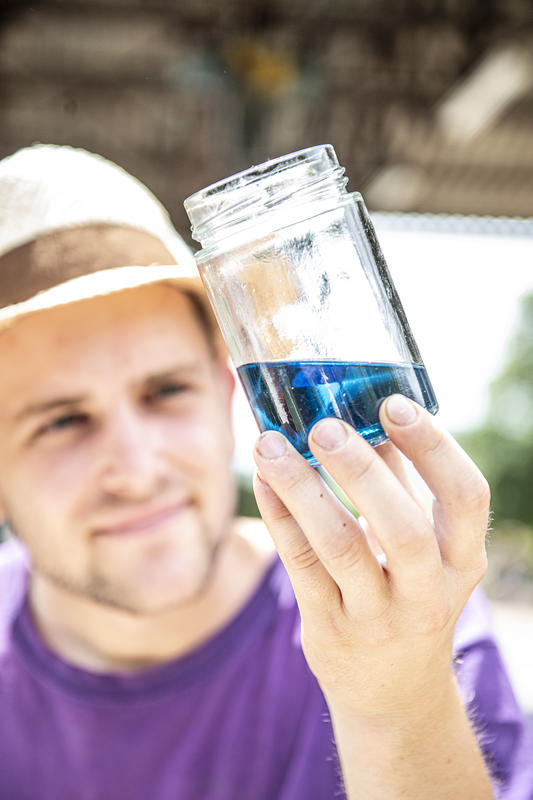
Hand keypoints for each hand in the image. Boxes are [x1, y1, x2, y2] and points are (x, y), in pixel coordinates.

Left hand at [253, 394, 489, 717]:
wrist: (393, 692)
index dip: (433, 446)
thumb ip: (400, 484)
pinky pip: (299, 564)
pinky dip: (280, 515)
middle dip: (361, 471)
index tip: (393, 403)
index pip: (466, 497)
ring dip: (301, 488)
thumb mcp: (423, 548)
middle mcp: (428, 593)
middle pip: (403, 529)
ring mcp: (378, 617)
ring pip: (339, 546)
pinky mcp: (330, 628)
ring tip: (271, 444)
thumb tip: (363, 414)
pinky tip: (265, 479)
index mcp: (461, 559)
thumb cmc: (407, 594)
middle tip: (323, 427)